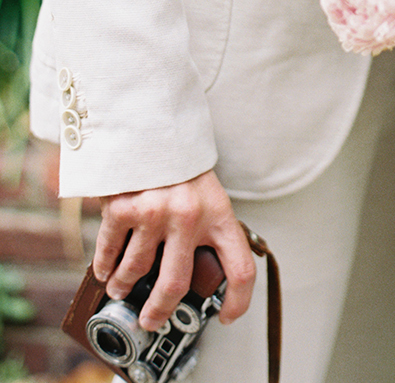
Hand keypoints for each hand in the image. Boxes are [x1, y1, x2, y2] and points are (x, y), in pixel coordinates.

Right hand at [93, 169, 255, 329]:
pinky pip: (109, 253)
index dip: (238, 300)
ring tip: (121, 287)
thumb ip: (204, 227)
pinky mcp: (124, 208)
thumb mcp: (207, 193)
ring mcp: (154, 214)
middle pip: (176, 286)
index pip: (240, 267)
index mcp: (218, 213)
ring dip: (124, 286)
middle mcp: (189, 217)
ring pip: (135, 273)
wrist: (152, 125)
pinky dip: (105, 267)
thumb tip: (195, 269)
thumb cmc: (181, 164)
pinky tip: (106, 269)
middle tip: (151, 319)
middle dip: (159, 311)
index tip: (228, 315)